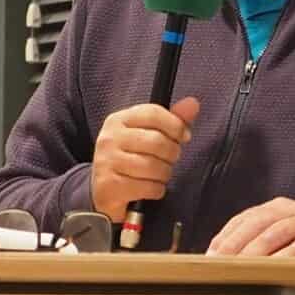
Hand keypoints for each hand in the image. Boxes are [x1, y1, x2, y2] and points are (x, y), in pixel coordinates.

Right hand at [91, 96, 200, 220]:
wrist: (102, 190)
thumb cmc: (129, 159)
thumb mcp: (146, 135)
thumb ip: (171, 120)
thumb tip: (193, 104)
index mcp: (118, 120)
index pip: (153, 113)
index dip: (175, 125)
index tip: (183, 136)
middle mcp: (110, 138)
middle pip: (157, 141)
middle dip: (171, 154)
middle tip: (168, 159)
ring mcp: (107, 162)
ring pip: (153, 166)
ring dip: (164, 174)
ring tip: (159, 175)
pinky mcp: (109, 186)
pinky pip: (148, 187)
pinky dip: (156, 190)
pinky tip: (151, 187)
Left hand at [208, 197, 294, 258]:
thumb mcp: (279, 240)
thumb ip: (255, 244)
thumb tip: (222, 260)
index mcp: (275, 208)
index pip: (245, 218)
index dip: (227, 235)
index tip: (211, 255)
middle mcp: (292, 209)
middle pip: (260, 222)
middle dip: (238, 242)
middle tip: (223, 261)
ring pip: (280, 231)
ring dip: (260, 249)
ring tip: (246, 266)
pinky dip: (290, 255)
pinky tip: (278, 266)